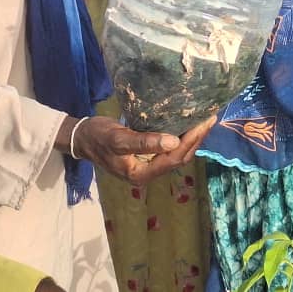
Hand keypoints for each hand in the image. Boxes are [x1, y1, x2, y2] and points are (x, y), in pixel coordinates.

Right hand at [63, 115, 215, 185]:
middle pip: (180, 157)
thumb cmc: (98, 138)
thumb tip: (173, 141)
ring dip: (192, 138)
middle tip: (210, 118)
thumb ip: (144, 142)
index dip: (191, 141)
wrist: (82, 138)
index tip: (204, 123)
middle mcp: (148, 172)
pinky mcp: (148, 154)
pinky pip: (170, 148)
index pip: (174, 158)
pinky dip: (182, 136)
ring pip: (177, 153)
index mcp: (141, 174)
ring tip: (205, 120)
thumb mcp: (119, 139)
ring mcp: (148, 164)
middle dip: (197, 139)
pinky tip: (189, 124)